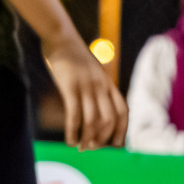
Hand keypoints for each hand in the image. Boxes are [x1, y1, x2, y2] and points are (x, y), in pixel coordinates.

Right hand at [42, 33, 125, 150]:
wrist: (61, 36)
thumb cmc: (74, 55)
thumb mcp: (92, 70)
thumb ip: (96, 85)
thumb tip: (95, 103)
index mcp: (108, 83)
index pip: (123, 111)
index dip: (122, 129)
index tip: (117, 143)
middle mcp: (101, 87)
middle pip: (110, 119)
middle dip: (103, 137)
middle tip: (92, 147)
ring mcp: (86, 87)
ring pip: (93, 120)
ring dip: (88, 138)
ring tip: (81, 147)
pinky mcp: (70, 87)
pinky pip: (74, 115)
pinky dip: (74, 131)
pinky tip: (70, 141)